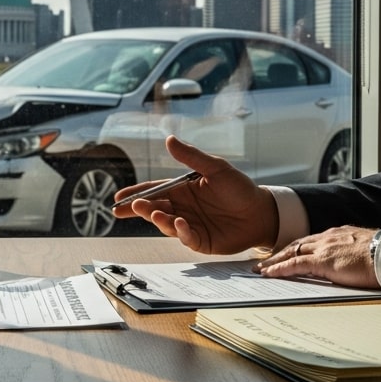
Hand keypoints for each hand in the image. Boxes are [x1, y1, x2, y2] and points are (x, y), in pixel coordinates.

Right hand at [113, 135, 277, 253]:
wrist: (262, 211)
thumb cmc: (240, 188)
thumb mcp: (216, 168)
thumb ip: (192, 157)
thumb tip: (169, 140)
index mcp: (183, 190)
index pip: (154, 190)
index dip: (135, 194)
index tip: (118, 198)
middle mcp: (183, 208)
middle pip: (155, 208)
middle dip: (139, 208)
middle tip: (128, 207)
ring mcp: (190, 225)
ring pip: (167, 224)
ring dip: (158, 219)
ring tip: (153, 212)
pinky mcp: (201, 241)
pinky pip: (186, 237)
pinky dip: (181, 232)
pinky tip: (181, 223)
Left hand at [255, 225, 378, 288]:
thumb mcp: (365, 251)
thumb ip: (353, 254)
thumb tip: (352, 264)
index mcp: (338, 234)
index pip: (311, 241)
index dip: (296, 248)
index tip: (286, 253)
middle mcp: (328, 237)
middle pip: (296, 244)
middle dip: (279, 253)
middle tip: (264, 261)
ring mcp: (324, 248)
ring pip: (291, 252)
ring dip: (274, 261)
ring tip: (260, 270)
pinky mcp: (323, 261)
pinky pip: (295, 264)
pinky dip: (280, 268)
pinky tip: (269, 273)